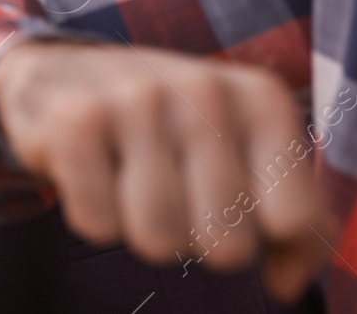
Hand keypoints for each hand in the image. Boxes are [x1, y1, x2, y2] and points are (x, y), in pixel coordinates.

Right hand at [0, 41, 334, 301]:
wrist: (62, 70)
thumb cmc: (171, 125)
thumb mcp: (245, 148)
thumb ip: (294, 211)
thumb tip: (286, 286)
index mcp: (259, 98)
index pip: (294, 220)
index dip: (265, 240)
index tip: (237, 211)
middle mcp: (203, 90)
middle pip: (227, 244)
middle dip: (199, 242)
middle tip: (178, 202)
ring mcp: (136, 100)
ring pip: (160, 239)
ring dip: (144, 232)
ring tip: (134, 187)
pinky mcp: (75, 120)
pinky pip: (98, 224)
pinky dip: (94, 217)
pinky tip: (94, 175)